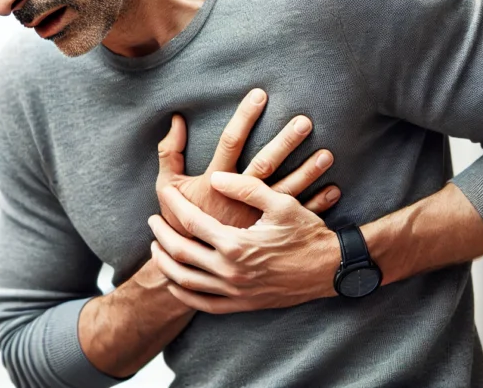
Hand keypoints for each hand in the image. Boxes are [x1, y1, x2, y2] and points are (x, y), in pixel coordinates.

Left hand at [148, 171, 340, 313]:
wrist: (330, 269)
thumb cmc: (307, 232)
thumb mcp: (280, 202)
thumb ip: (246, 187)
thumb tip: (215, 177)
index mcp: (236, 244)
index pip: (192, 222)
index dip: (174, 206)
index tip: (165, 194)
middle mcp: (230, 271)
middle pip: (180, 253)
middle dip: (161, 234)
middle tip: (152, 220)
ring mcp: (235, 292)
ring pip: (186, 281)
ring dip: (165, 263)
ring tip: (156, 247)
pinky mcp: (242, 305)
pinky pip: (203, 304)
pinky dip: (184, 293)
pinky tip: (176, 281)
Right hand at [156, 88, 339, 235]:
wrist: (189, 264)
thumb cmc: (178, 221)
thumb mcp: (168, 188)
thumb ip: (169, 153)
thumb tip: (177, 119)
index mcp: (215, 183)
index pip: (230, 142)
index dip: (244, 117)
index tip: (260, 95)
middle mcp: (238, 200)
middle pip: (265, 164)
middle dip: (285, 142)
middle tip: (304, 121)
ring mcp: (255, 218)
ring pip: (286, 191)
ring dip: (308, 173)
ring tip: (327, 154)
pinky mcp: (267, 234)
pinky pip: (295, 217)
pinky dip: (317, 204)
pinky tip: (334, 190)